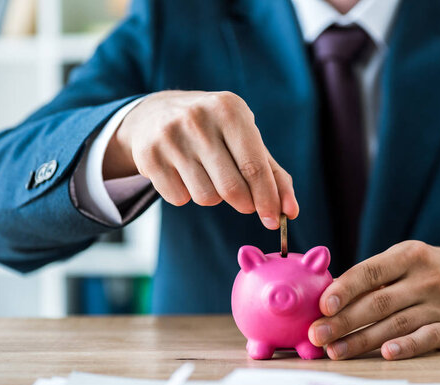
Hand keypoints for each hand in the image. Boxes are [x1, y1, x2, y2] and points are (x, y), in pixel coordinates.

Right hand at [103, 90, 298, 228]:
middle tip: (245, 202)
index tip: (275, 220)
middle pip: (232, 188)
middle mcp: (198, 119)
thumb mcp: (246, 140)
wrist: (156, 114)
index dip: (267, 199)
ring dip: (214, 197)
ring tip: (209, 176)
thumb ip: (273, 175)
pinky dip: (187, 195)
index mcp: (230, 109)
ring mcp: (170, 137)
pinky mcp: (148, 156)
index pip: (254, 167)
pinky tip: (184, 174)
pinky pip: (179, 199)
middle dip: (245, 204)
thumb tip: (290, 212)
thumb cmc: (215, 131)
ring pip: (206, 197)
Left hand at [308, 240, 439, 359]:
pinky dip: (406, 346)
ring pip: (395, 324)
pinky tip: (385, 354)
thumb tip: (330, 296)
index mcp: (408, 255)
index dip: (345, 289)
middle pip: (378, 302)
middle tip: (316, 335)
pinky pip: (426, 338)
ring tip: (335, 351)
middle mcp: (425, 278)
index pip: (371, 271)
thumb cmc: (432, 270)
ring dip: (362, 340)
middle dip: (344, 320)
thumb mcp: (408, 258)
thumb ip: (376, 274)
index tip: (322, 306)